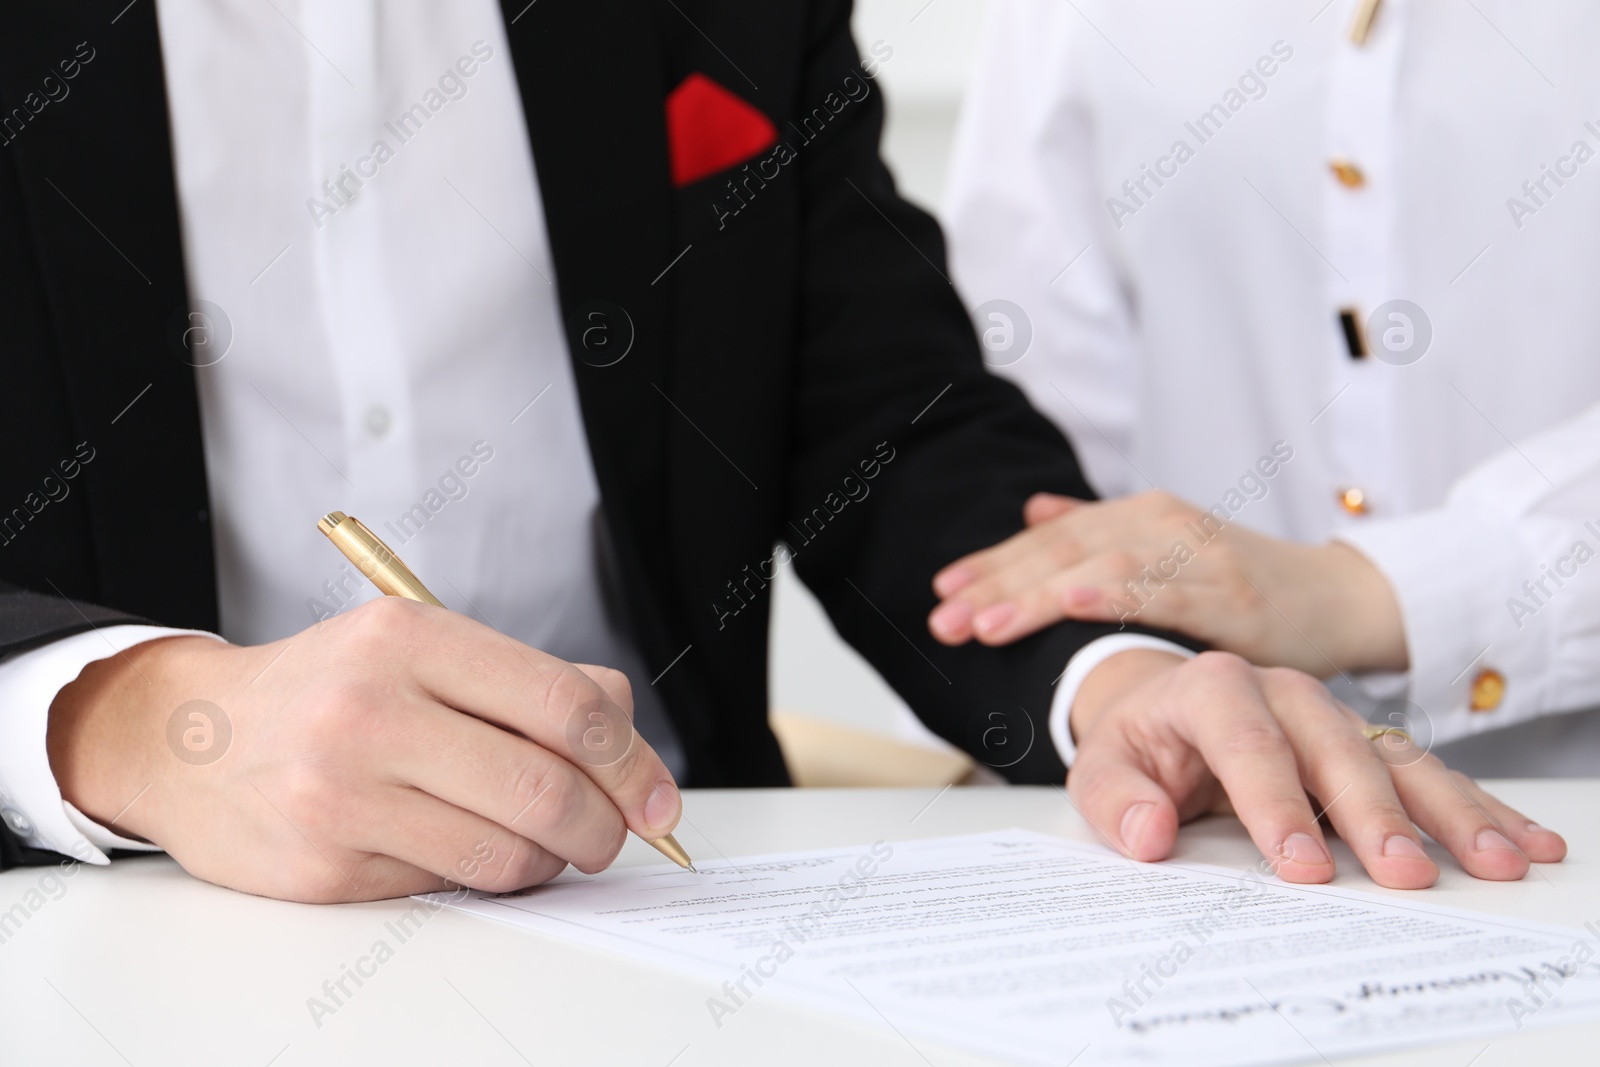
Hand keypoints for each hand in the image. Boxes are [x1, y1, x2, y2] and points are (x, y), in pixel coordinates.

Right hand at [45, 598, 682, 902]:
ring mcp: (340, 792)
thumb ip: (531, 682)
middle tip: (611, 837)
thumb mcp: (423, 647)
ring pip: (505, 854)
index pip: (563, 703)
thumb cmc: (333, 691)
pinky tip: (460, 847)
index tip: (658, 799)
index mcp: (409, 636)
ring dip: (547, 861)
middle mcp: (371, 709)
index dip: (631, 761)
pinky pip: (446, 885)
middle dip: (603, 828)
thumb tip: (629, 742)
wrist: (192, 740)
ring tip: (538, 843)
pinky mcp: (323, 865)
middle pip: (545, 789)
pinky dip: (478, 875)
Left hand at [928, 490, 1407, 675]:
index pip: (1049, 539)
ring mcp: (1198, 555)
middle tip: (943, 617)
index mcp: (1140, 517)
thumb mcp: (1167, 551)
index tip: (941, 591)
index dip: (993, 563)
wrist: (1340, 600)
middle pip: (1062, 552)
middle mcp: (1163, 525)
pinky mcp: (1232, 594)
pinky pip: (1163, 592)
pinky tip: (1068, 600)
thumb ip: (1101, 534)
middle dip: (997, 586)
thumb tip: (1034, 512)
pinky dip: (1112, 593)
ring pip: (1101, 569)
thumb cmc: (1246, 585)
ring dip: (1036, 595)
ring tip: (986, 623)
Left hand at [1068, 649, 1565, 887]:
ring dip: (1447, 813)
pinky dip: (1475, 808)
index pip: (1247, 742)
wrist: (1164, 707)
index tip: (1300, 866)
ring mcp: (1334, 716)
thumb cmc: (1139, 744)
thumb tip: (1148, 835)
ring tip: (1492, 863)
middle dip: (1372, 814)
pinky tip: (1520, 840)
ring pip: (1395, 760)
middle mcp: (1284, 691)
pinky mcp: (1367, 745)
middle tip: (1403, 875)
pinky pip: (1427, 774)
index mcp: (1212, 687)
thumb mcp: (1103, 765)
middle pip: (1335, 750)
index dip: (1276, 804)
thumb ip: (1117, 799)